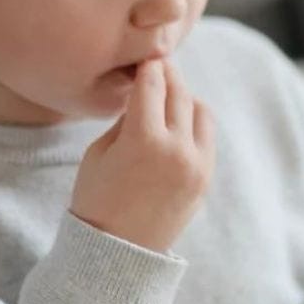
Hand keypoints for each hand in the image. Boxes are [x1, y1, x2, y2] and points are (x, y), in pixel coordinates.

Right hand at [71, 59, 214, 251]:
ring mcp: (197, 165)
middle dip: (168, 74)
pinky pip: (207, 135)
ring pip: (200, 110)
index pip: (152, 85)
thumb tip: (145, 92)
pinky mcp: (206, 177)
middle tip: (158, 63)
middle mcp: (178, 150)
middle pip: (179, 92)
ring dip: (184, 96)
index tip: (144, 54)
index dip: (148, 65)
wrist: (120, 250)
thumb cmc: (97, 198)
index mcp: (144, 141)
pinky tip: (177, 119)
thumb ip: (126, 119)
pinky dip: (194, 121)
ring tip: (166, 94)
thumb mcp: (99, 152)